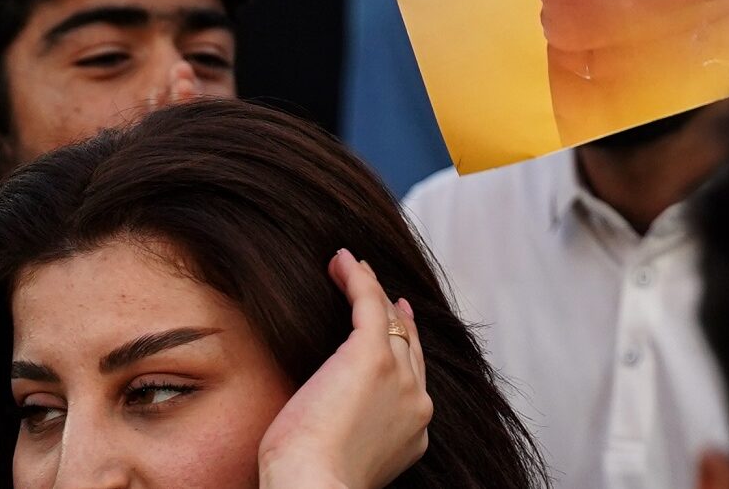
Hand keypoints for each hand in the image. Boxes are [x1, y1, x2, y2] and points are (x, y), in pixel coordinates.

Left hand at [259, 251, 431, 488]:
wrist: (313, 488)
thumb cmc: (312, 483)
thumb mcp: (346, 458)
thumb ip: (355, 433)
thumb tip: (333, 421)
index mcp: (414, 432)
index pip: (414, 378)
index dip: (404, 348)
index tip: (393, 327)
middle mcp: (417, 401)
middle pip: (409, 344)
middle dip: (395, 316)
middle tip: (381, 292)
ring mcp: (400, 376)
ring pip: (390, 319)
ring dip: (372, 289)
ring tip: (352, 268)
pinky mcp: (371, 355)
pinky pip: (370, 302)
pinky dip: (359, 278)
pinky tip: (343, 262)